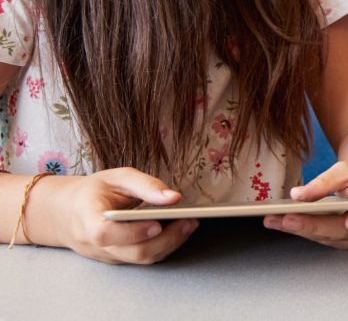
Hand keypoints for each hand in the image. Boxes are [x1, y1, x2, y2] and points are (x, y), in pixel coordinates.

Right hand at [35, 167, 197, 264]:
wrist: (68, 211)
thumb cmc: (95, 191)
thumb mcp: (116, 177)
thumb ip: (145, 184)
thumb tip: (174, 197)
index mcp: (87, 218)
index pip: (105, 234)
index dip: (132, 233)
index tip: (157, 224)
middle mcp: (94, 243)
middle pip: (131, 252)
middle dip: (165, 239)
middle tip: (188, 221)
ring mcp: (107, 254)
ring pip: (141, 259)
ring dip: (170, 244)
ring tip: (190, 224)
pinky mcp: (119, 258)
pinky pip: (143, 258)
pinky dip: (164, 246)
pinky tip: (179, 231)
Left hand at [264, 160, 347, 248]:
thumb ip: (326, 182)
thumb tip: (298, 196)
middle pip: (344, 229)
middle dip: (313, 225)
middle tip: (287, 219)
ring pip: (329, 236)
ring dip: (300, 230)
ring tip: (274, 219)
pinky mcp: (347, 242)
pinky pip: (323, 237)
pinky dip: (302, 230)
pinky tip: (281, 222)